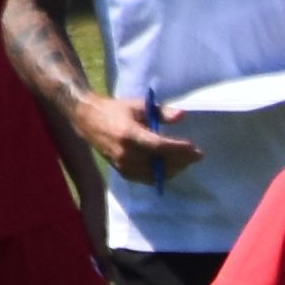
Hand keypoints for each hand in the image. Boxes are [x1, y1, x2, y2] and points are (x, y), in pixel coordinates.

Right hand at [77, 91, 199, 184]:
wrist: (89, 121)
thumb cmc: (116, 110)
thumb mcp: (138, 106)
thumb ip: (161, 112)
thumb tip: (181, 116)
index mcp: (129, 134)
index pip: (159, 147)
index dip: (179, 150)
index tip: (196, 150)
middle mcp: (125, 153)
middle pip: (159, 163)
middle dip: (181, 161)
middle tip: (195, 156)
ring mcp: (123, 165)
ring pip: (155, 174)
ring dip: (173, 169)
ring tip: (185, 160)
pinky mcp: (122, 172)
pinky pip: (146, 178)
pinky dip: (161, 174)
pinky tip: (171, 166)